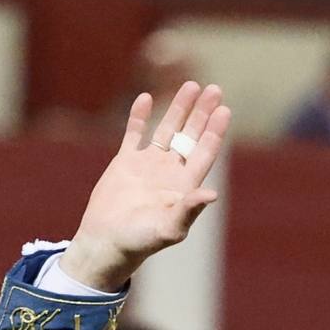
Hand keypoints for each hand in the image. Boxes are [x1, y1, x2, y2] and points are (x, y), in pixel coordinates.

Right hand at [63, 82, 232, 292]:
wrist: (105, 244)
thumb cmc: (139, 242)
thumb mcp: (169, 228)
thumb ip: (190, 210)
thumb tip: (213, 193)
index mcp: (183, 186)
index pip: (204, 152)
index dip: (215, 132)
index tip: (224, 110)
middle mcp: (168, 172)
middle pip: (190, 136)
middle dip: (202, 114)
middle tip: (214, 90)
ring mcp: (146, 166)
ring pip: (166, 130)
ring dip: (178, 109)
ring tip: (191, 85)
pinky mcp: (124, 164)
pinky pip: (133, 134)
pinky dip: (139, 117)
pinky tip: (145, 98)